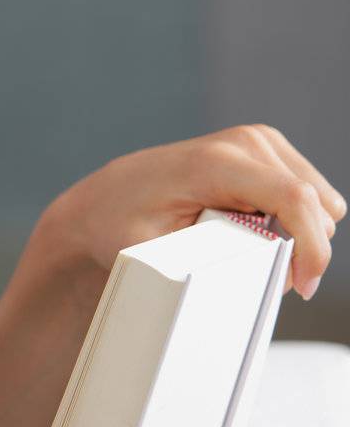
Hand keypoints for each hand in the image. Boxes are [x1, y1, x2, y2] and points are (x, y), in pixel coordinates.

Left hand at [43, 125, 344, 299]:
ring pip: (321, 200)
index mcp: (214, 162)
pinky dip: (292, 219)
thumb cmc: (121, 225)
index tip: (302, 286)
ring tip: (246, 246)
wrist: (105, 200)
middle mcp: (243, 141)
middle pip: (318, 204)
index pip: (294, 199)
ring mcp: (257, 140)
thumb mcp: (155, 253)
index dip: (312, 248)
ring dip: (297, 233)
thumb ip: (209, 262)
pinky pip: (309, 194)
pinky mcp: (264, 148)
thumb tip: (255, 277)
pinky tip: (252, 228)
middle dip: (301, 248)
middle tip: (256, 271)